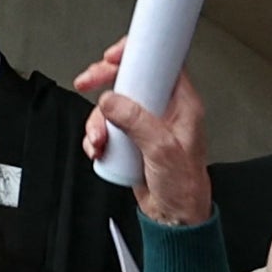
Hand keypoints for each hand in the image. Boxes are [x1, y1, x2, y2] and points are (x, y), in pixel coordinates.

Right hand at [79, 42, 213, 227]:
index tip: (114, 56)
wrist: (174, 217)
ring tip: (100, 140)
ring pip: (112, 106)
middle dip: (104, 82)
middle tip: (87, 82)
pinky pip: (107, 127)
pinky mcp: (131, 139)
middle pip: (129, 79)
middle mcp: (164, 110)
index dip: (136, 54)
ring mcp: (145, 125)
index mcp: (182, 104)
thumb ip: (138, 122)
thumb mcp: (163, 150)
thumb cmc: (184, 187)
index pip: (160, 63)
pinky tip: (99, 149)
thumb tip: (112, 102)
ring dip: (97, 121)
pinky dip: (97, 136)